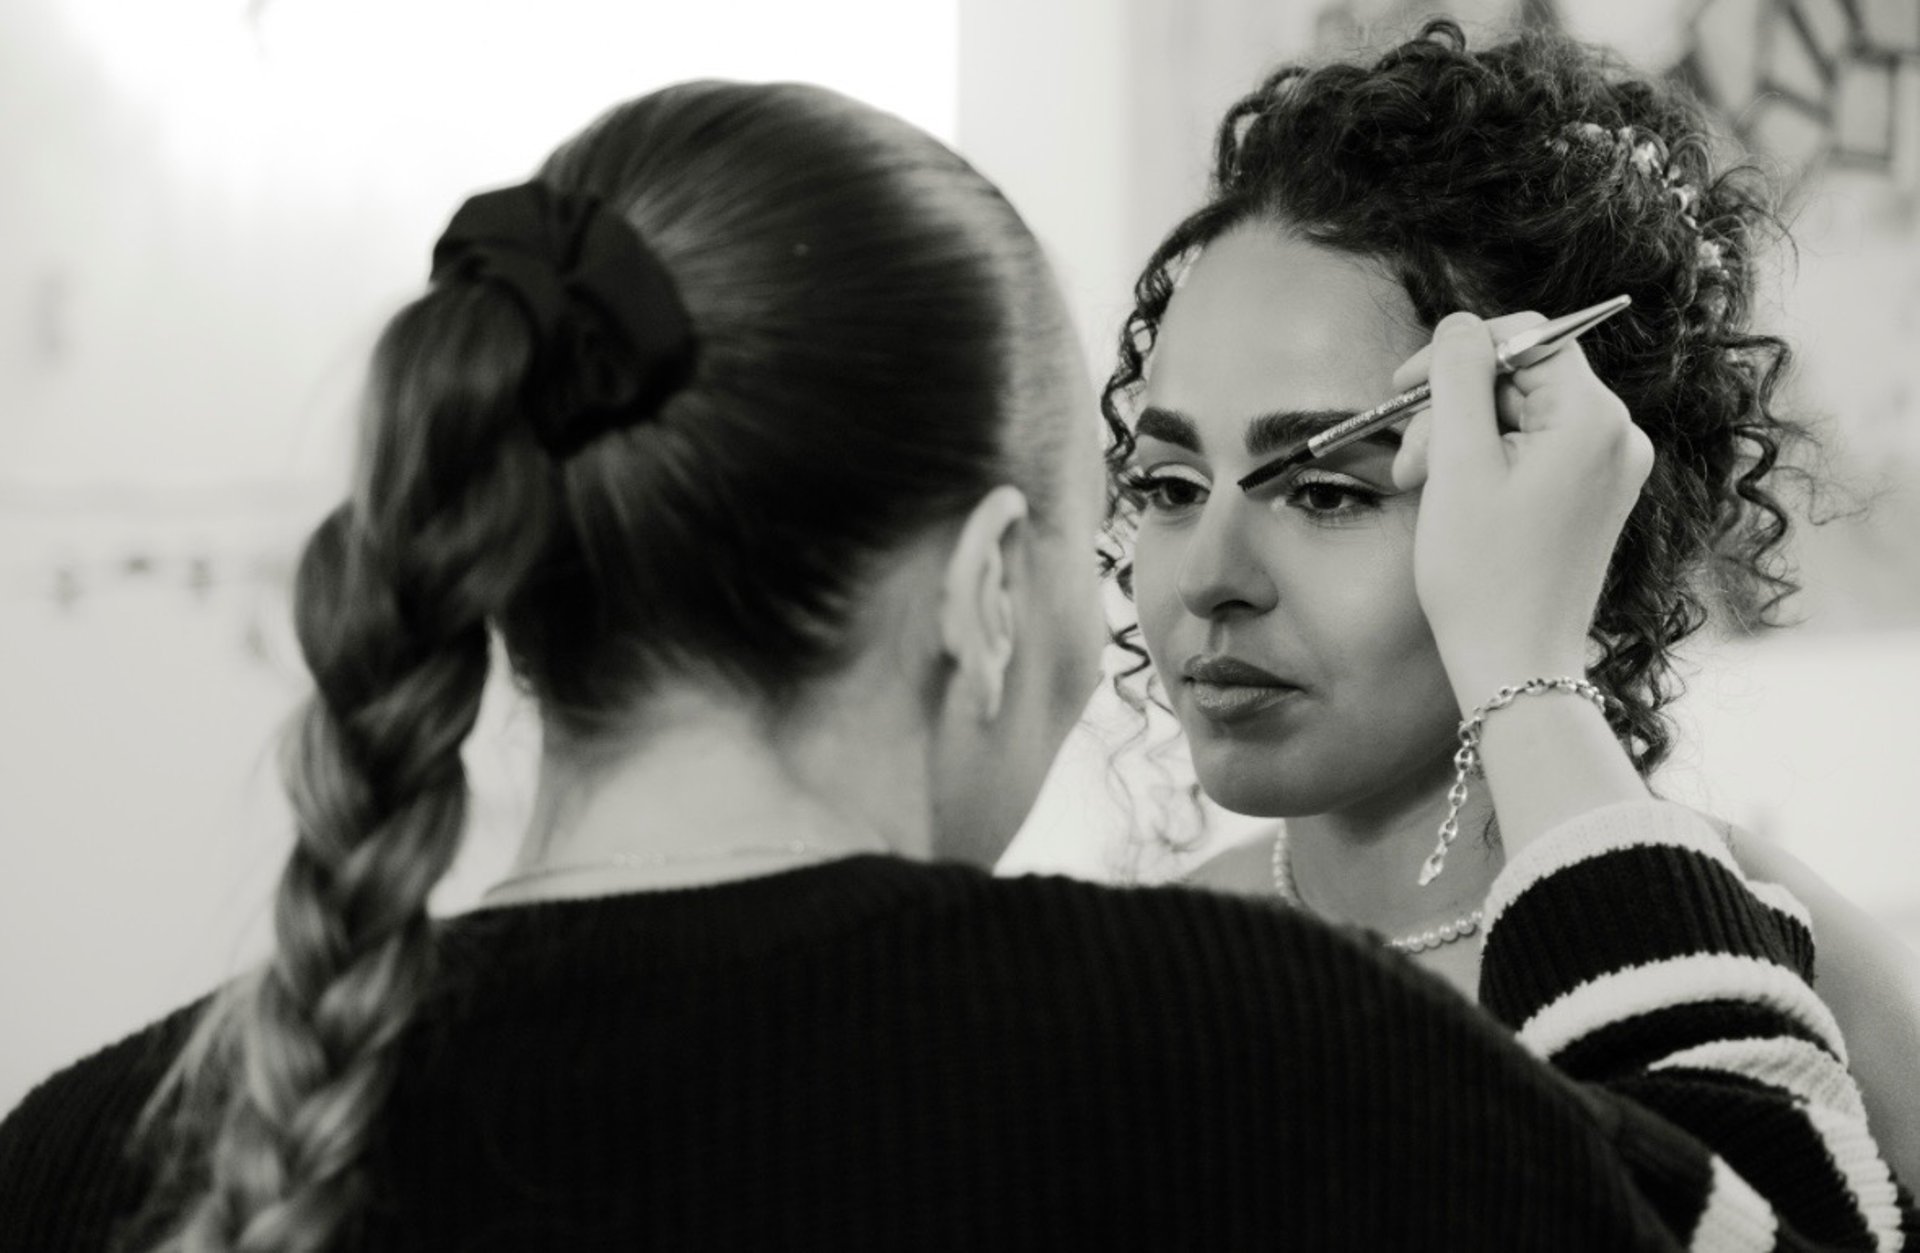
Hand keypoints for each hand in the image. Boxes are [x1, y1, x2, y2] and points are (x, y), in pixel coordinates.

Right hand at [1389, 311, 1651, 707]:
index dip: (1458, 354)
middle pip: (1519, 380)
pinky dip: (1487, 466)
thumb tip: (1461, 325)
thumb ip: (1458, 377)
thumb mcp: (1458, 464)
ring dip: (1461, 443)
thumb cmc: (1484, 574)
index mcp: (1594, 419)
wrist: (1515, 664)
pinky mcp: (1594, 498)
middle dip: (1452, 412)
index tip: (1405, 387)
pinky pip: (1534, 452)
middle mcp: (1617, 437)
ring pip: (1519, 417)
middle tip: (1409, 466)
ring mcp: (1609, 469)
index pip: (1526, 338)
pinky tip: (1456, 501)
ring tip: (1424, 490)